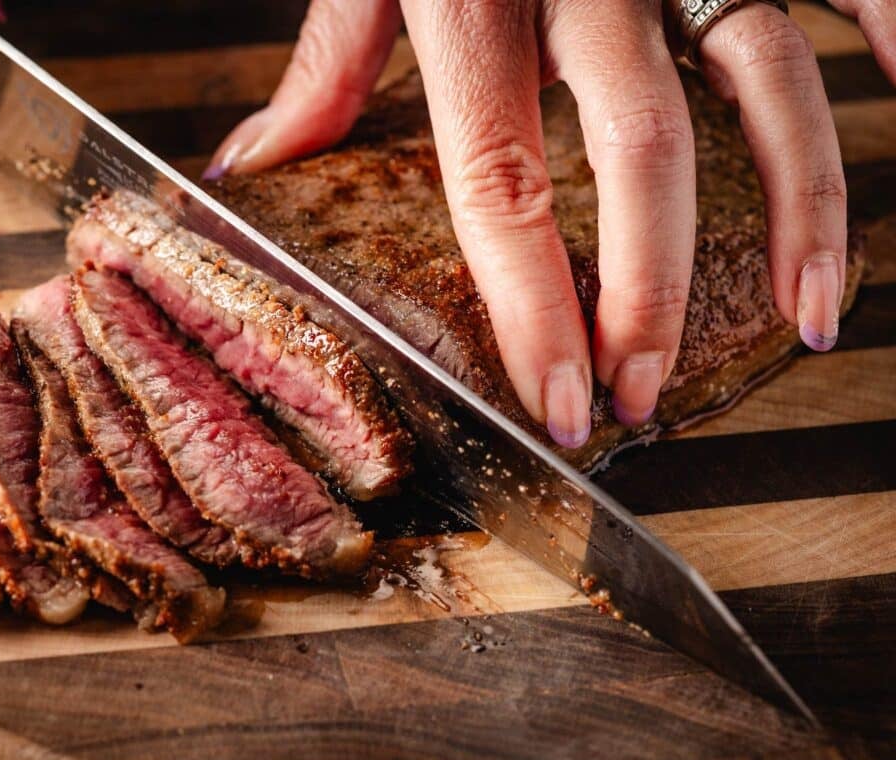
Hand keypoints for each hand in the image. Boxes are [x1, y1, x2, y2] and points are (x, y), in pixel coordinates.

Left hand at [208, 0, 895, 448]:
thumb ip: (328, 63)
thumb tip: (252, 167)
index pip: (501, 178)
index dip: (533, 303)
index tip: (559, 399)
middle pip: (639, 149)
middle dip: (651, 291)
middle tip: (643, 394)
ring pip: (764, 79)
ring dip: (802, 211)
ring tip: (809, 319)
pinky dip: (893, 33)